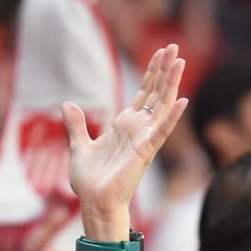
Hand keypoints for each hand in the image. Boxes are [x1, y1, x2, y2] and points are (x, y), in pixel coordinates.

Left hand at [64, 43, 187, 230]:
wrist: (93, 203)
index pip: (143, 93)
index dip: (152, 73)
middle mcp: (138, 130)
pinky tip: (183, 100)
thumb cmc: (90, 181)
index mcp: (125, 126)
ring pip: (162, 106)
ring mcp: (144, 140)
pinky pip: (161, 132)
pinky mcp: (145, 152)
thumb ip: (76, 125)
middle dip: (164, 70)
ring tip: (180, 61)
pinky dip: (171, 117)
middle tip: (174, 46)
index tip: (161, 53)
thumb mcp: (78, 146)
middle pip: (156, 93)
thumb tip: (67, 104)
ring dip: (171, 84)